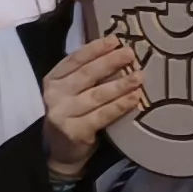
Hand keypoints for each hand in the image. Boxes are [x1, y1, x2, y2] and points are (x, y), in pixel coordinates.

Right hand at [40, 34, 144, 179]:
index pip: (74, 60)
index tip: (114, 40)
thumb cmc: (72, 113)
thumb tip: (117, 50)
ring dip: (121, 84)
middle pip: (86, 75)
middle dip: (110, 62)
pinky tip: (135, 97)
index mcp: (53, 79)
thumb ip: (86, 73)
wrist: (61, 151)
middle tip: (131, 53)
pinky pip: (102, 115)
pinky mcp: (74, 131)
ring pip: (97, 95)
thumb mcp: (72, 90)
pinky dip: (120, 105)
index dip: (94, 48)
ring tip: (139, 76)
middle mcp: (54, 95)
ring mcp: (62, 114)